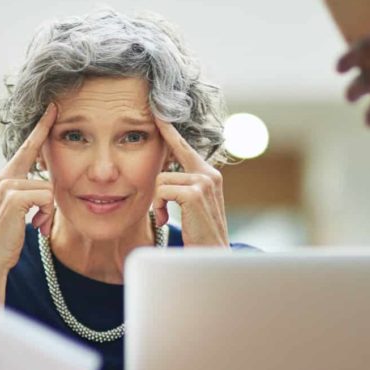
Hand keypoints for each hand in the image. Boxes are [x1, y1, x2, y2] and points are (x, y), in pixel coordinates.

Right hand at [0, 104, 56, 275]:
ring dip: (47, 211)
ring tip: (34, 227)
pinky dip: (46, 214)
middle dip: (47, 199)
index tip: (53, 109)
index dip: (40, 128)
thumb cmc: (7, 238)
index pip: (26, 148)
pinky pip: (46, 197)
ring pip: (48, 188)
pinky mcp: (12, 197)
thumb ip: (27, 194)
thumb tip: (47, 188)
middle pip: (42, 170)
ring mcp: (5, 185)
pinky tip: (34, 227)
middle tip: (37, 221)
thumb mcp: (17, 211)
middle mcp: (1, 177)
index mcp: (2, 178)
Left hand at [152, 118, 228, 246]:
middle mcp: (209, 173)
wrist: (212, 257)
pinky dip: (159, 207)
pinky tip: (168, 220)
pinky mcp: (195, 192)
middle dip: (157, 191)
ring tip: (168, 219)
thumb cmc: (200, 236)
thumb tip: (160, 176)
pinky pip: (161, 191)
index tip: (158, 112)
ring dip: (158, 203)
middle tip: (163, 211)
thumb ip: (182, 188)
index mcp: (209, 175)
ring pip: (160, 181)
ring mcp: (204, 181)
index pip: (183, 147)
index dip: (169, 130)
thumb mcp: (192, 208)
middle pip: (164, 168)